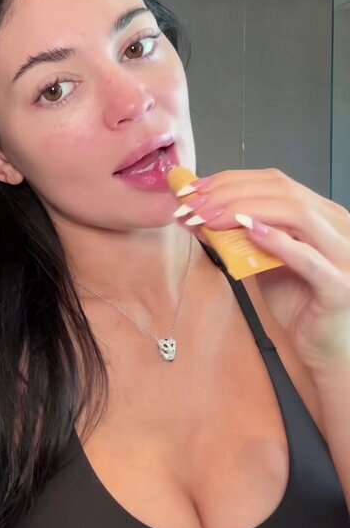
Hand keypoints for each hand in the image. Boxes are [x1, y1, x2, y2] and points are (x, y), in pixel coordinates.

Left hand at [173, 167, 349, 377]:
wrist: (323, 346)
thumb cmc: (298, 302)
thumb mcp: (262, 262)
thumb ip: (241, 238)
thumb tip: (200, 215)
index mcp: (322, 214)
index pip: (275, 182)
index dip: (231, 181)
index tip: (193, 189)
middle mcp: (338, 225)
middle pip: (283, 192)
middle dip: (230, 194)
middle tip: (192, 205)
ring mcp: (343, 253)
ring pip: (296, 214)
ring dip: (244, 211)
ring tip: (208, 218)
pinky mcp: (339, 285)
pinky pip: (308, 258)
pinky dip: (277, 241)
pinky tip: (248, 232)